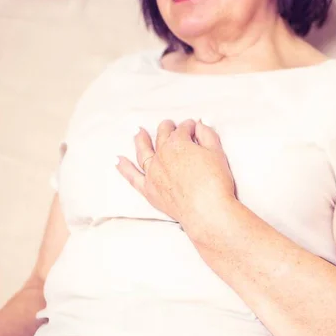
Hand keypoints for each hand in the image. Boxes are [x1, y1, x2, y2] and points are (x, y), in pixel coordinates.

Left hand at [116, 119, 235, 229]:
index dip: (190, 126)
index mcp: (178, 144)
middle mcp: (161, 155)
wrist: (206, 211)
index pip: (183, 129)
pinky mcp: (149, 190)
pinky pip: (132, 177)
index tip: (194, 127)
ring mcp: (153, 173)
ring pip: (143, 152)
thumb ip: (207, 135)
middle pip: (162, 136)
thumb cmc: (215, 183)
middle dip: (167, 128)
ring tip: (139, 133)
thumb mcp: (217, 153)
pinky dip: (124, 168)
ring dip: (140, 140)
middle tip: (170, 125)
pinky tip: (119, 161)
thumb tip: (200, 124)